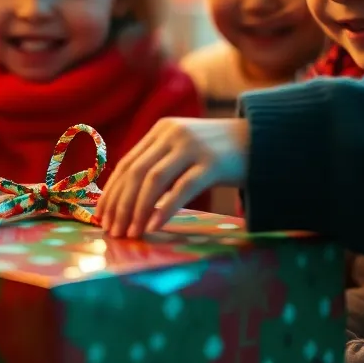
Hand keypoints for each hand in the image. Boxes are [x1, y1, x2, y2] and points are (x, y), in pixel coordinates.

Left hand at [97, 118, 249, 237]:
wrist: (262, 139)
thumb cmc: (217, 152)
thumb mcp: (183, 149)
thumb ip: (158, 163)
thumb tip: (126, 198)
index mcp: (161, 130)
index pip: (127, 163)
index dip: (112, 192)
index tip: (101, 216)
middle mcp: (173, 134)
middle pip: (136, 173)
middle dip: (121, 205)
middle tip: (113, 231)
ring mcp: (193, 147)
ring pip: (154, 180)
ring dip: (138, 209)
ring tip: (131, 232)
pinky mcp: (212, 163)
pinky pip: (182, 188)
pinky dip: (165, 207)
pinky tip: (154, 225)